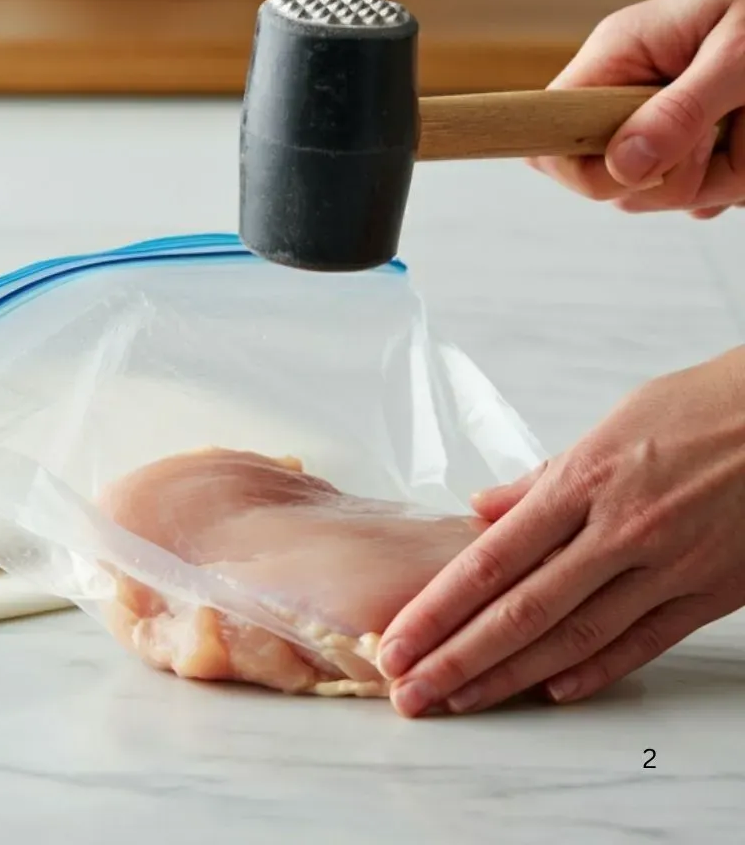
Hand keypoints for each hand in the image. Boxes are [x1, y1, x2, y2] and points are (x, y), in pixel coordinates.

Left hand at [377, 346, 744, 716]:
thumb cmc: (694, 409)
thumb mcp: (607, 427)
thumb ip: (541, 479)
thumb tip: (481, 510)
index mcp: (584, 481)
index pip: (492, 560)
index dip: (438, 608)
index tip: (397, 640)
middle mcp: (620, 530)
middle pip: (522, 610)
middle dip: (457, 657)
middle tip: (410, 692)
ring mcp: (668, 566)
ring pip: (575, 637)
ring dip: (510, 676)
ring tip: (461, 700)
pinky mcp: (712, 592)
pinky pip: (642, 643)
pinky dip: (594, 672)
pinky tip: (551, 692)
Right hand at [531, 0, 744, 216]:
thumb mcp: (740, 57)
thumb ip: (680, 111)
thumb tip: (623, 165)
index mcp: (619, 54)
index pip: (551, 129)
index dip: (579, 167)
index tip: (640, 167)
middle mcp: (626, 91)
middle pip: (603, 178)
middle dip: (670, 177)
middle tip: (719, 137)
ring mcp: (655, 121)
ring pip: (652, 193)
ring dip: (713, 178)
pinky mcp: (685, 143)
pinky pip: (687, 192)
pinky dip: (727, 183)